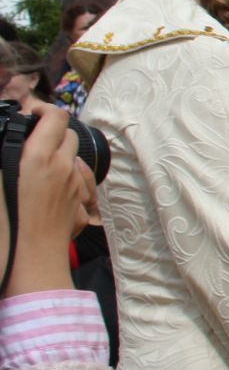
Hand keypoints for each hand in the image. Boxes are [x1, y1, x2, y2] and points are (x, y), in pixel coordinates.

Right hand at [3, 99, 92, 295]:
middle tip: (32, 138)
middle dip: (52, 132)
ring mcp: (75, 186)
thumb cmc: (7, 225)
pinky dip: (68, 177)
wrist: (30, 260)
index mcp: (39, 158)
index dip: (44, 109)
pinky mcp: (80, 203)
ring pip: (75, 157)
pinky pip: (79, 181)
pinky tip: (52, 186)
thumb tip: (12, 143)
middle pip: (68, 135)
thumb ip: (9, 153)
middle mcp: (63, 168)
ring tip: (39, 164)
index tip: (31, 113)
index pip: (56, 117)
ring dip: (61, 155)